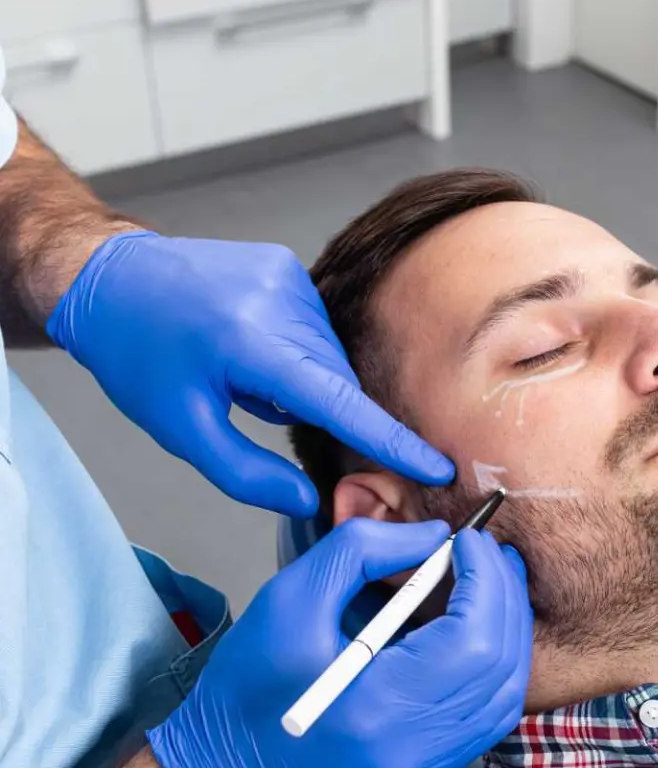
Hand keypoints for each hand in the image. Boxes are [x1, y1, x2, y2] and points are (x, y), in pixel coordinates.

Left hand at [47, 231, 453, 515]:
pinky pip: (316, 330)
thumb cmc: (138, 355)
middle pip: (336, 384)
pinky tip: (251, 345)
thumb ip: (246, 473)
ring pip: (328, 359)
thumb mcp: (180, 428)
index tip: (437, 464)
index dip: (392, 442)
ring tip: (244, 370)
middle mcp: (279, 302)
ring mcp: (286, 278)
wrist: (110, 278)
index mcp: (250, 344)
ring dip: (304, 379)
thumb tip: (309, 501)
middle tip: (254, 405)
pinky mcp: (286, 266)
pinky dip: (297, 351)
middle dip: (314, 409)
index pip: (341, 403)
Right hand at [147, 519, 532, 767]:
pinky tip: (482, 631)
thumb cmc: (248, 690)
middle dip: (503, 594)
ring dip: (510, 628)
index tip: (470, 540)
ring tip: (491, 583)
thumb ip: (362, 551)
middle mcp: (417, 745)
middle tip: (487, 552)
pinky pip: (493, 715)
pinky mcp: (432, 767)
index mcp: (380, 706)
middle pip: (501, 662)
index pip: (473, 638)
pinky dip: (501, 665)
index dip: (485, 579)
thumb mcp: (290, 597)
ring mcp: (430, 763)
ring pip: (508, 691)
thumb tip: (432, 536)